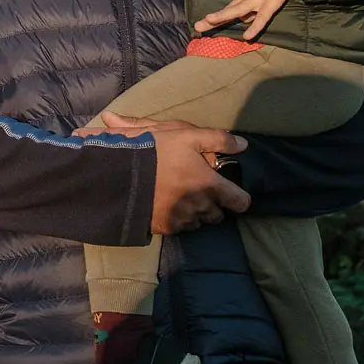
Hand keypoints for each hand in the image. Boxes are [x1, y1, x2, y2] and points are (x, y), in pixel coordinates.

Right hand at [94, 112, 249, 234]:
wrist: (120, 173)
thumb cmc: (157, 150)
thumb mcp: (187, 136)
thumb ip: (219, 140)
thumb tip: (244, 145)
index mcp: (210, 185)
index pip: (240, 203)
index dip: (239, 198)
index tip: (230, 192)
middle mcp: (200, 207)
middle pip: (218, 215)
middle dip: (212, 204)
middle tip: (198, 189)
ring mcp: (183, 220)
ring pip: (199, 222)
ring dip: (195, 213)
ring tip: (180, 197)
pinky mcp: (165, 228)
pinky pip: (180, 228)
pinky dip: (178, 219)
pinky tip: (166, 205)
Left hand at [193, 0, 292, 40]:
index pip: (229, 7)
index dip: (217, 17)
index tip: (205, 22)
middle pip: (228, 10)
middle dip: (212, 19)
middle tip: (197, 27)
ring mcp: (257, 0)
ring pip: (237, 10)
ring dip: (223, 15)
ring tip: (209, 21)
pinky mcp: (269, 5)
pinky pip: (261, 18)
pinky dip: (255, 27)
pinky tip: (247, 37)